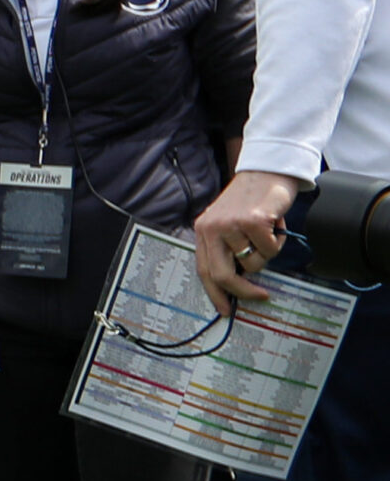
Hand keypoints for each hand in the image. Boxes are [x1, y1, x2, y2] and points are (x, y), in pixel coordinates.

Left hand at [194, 171, 297, 314]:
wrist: (267, 170)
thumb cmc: (251, 200)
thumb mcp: (229, 223)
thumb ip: (227, 248)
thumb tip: (237, 282)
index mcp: (203, 230)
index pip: (204, 270)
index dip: (214, 293)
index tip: (224, 310)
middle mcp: (212, 228)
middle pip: (222, 274)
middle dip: (242, 291)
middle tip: (260, 296)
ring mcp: (231, 224)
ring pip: (254, 262)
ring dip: (267, 252)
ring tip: (266, 231)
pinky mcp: (252, 221)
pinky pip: (270, 249)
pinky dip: (277, 240)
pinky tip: (274, 222)